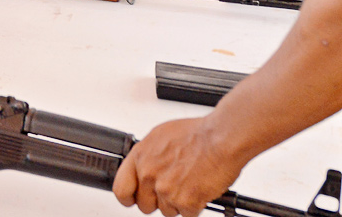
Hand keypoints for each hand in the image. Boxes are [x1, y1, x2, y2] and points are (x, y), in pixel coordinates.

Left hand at [114, 118, 242, 216]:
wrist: (221, 138)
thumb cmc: (197, 133)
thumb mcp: (161, 136)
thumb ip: (149, 156)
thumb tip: (145, 167)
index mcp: (141, 156)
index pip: (121, 188)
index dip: (128, 197)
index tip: (134, 198)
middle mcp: (150, 174)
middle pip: (144, 204)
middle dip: (157, 200)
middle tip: (171, 189)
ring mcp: (166, 190)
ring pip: (166, 211)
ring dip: (178, 203)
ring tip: (189, 183)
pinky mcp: (185, 202)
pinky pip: (186, 215)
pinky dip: (194, 206)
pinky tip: (199, 189)